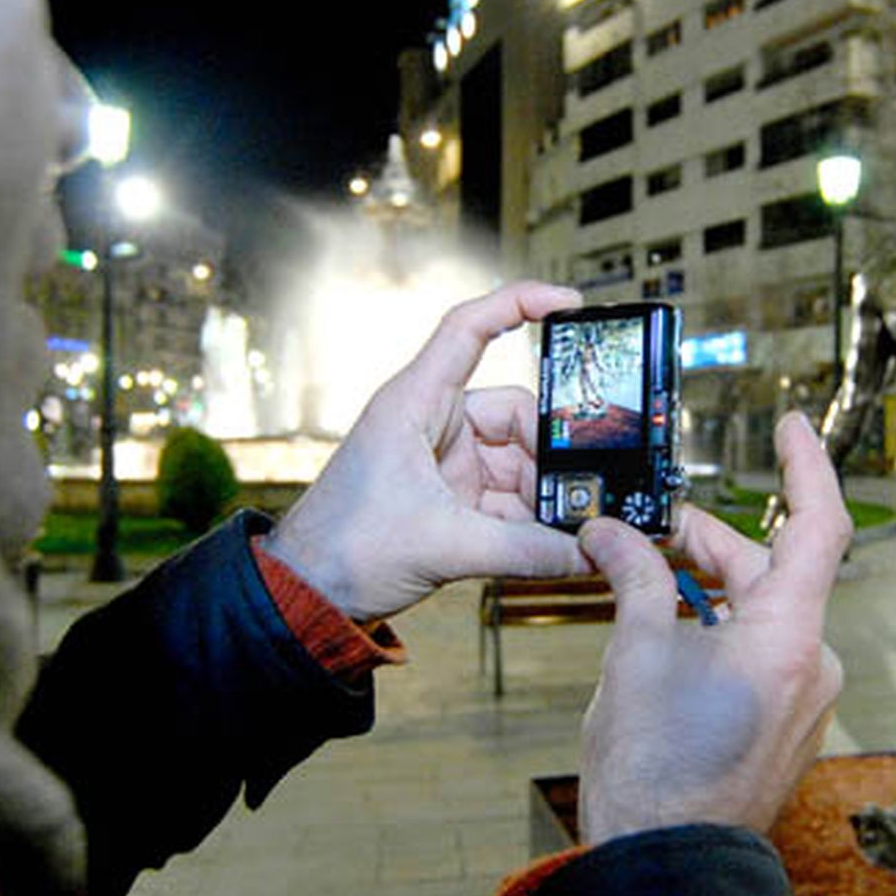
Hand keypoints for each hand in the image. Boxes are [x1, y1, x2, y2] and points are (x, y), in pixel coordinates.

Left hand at [261, 281, 590, 619]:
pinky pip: (508, 497)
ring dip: (543, 493)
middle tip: (583, 485)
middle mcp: (433, 423)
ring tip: (568, 526)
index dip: (519, 303)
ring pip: (518, 460)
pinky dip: (531, 518)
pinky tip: (553, 543)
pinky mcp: (452, 499)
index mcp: (415, 403)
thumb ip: (524, 550)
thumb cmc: (343, 548)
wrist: (309, 593)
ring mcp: (445, 462)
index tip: (570, 302)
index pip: (469, 329)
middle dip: (550, 451)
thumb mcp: (445, 546)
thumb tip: (586, 552)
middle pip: (515, 412)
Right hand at [578, 412, 849, 844]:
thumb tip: (610, 532)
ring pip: (759, 613)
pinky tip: (666, 628)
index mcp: (789, 636)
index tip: (791, 424)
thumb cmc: (656, 767)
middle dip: (706, 541)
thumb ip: (633, 577)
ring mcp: (799, 698)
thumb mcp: (636, 652)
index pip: (817, 527)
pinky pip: (757, 652)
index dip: (805, 466)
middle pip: (770, 571)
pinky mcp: (780, 724)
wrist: (666, 862)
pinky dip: (715, 627)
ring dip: (705, 587)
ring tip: (641, 577)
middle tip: (646, 526)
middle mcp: (810, 663)